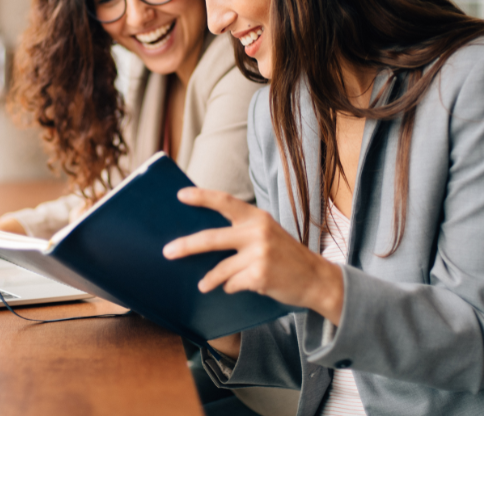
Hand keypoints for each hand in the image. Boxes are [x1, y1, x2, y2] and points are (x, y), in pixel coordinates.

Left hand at [162, 188, 344, 324]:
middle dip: (186, 246)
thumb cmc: (286, 256)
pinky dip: (232, 287)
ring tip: (203, 285)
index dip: (201, 197)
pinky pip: (232, 284)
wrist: (316, 279)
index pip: (225, 202)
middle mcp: (258, 232)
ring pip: (221, 269)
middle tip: (168, 252)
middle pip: (212, 239)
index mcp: (257, 217)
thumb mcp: (267, 233)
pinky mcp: (260, 276)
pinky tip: (240, 287)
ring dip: (209, 279)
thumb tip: (204, 239)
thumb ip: (242, 231)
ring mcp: (259, 254)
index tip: (180, 195)